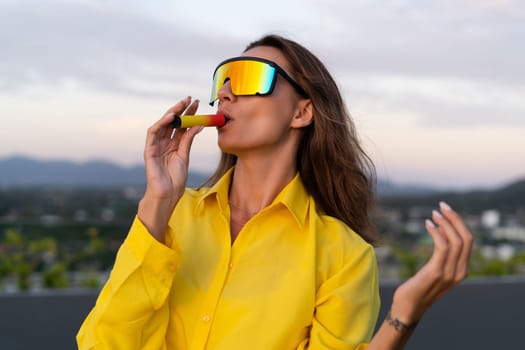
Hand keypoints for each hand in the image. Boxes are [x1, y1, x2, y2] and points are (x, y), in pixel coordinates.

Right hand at [138, 97, 202, 240]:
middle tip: (190, 99)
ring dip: (171, 113)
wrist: (167, 194)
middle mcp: (164, 142)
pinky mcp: (149, 150)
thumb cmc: (176, 179)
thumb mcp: (185, 156)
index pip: (181, 125)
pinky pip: (153, 133)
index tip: (197, 103)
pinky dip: (161, 123)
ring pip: (162, 124)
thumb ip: (188, 140)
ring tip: (181, 105)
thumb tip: (198, 125)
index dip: (188, 113)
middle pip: (172, 122)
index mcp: (174, 144)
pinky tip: (170, 117)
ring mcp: (156, 145)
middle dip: (180, 109)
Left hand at [390, 201, 473, 323]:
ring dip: (445, 223)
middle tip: (441, 206)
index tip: (447, 210)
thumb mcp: (435, 269)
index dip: (459, 222)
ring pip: (456, 240)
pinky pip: (442, 247)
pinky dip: (436, 232)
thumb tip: (443, 230)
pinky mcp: (436, 272)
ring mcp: (449, 273)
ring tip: (433, 214)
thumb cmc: (418, 287)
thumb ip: (442, 255)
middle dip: (455, 219)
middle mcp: (460, 272)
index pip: (468, 241)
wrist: (408, 308)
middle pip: (466, 238)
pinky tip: (428, 224)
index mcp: (462, 270)